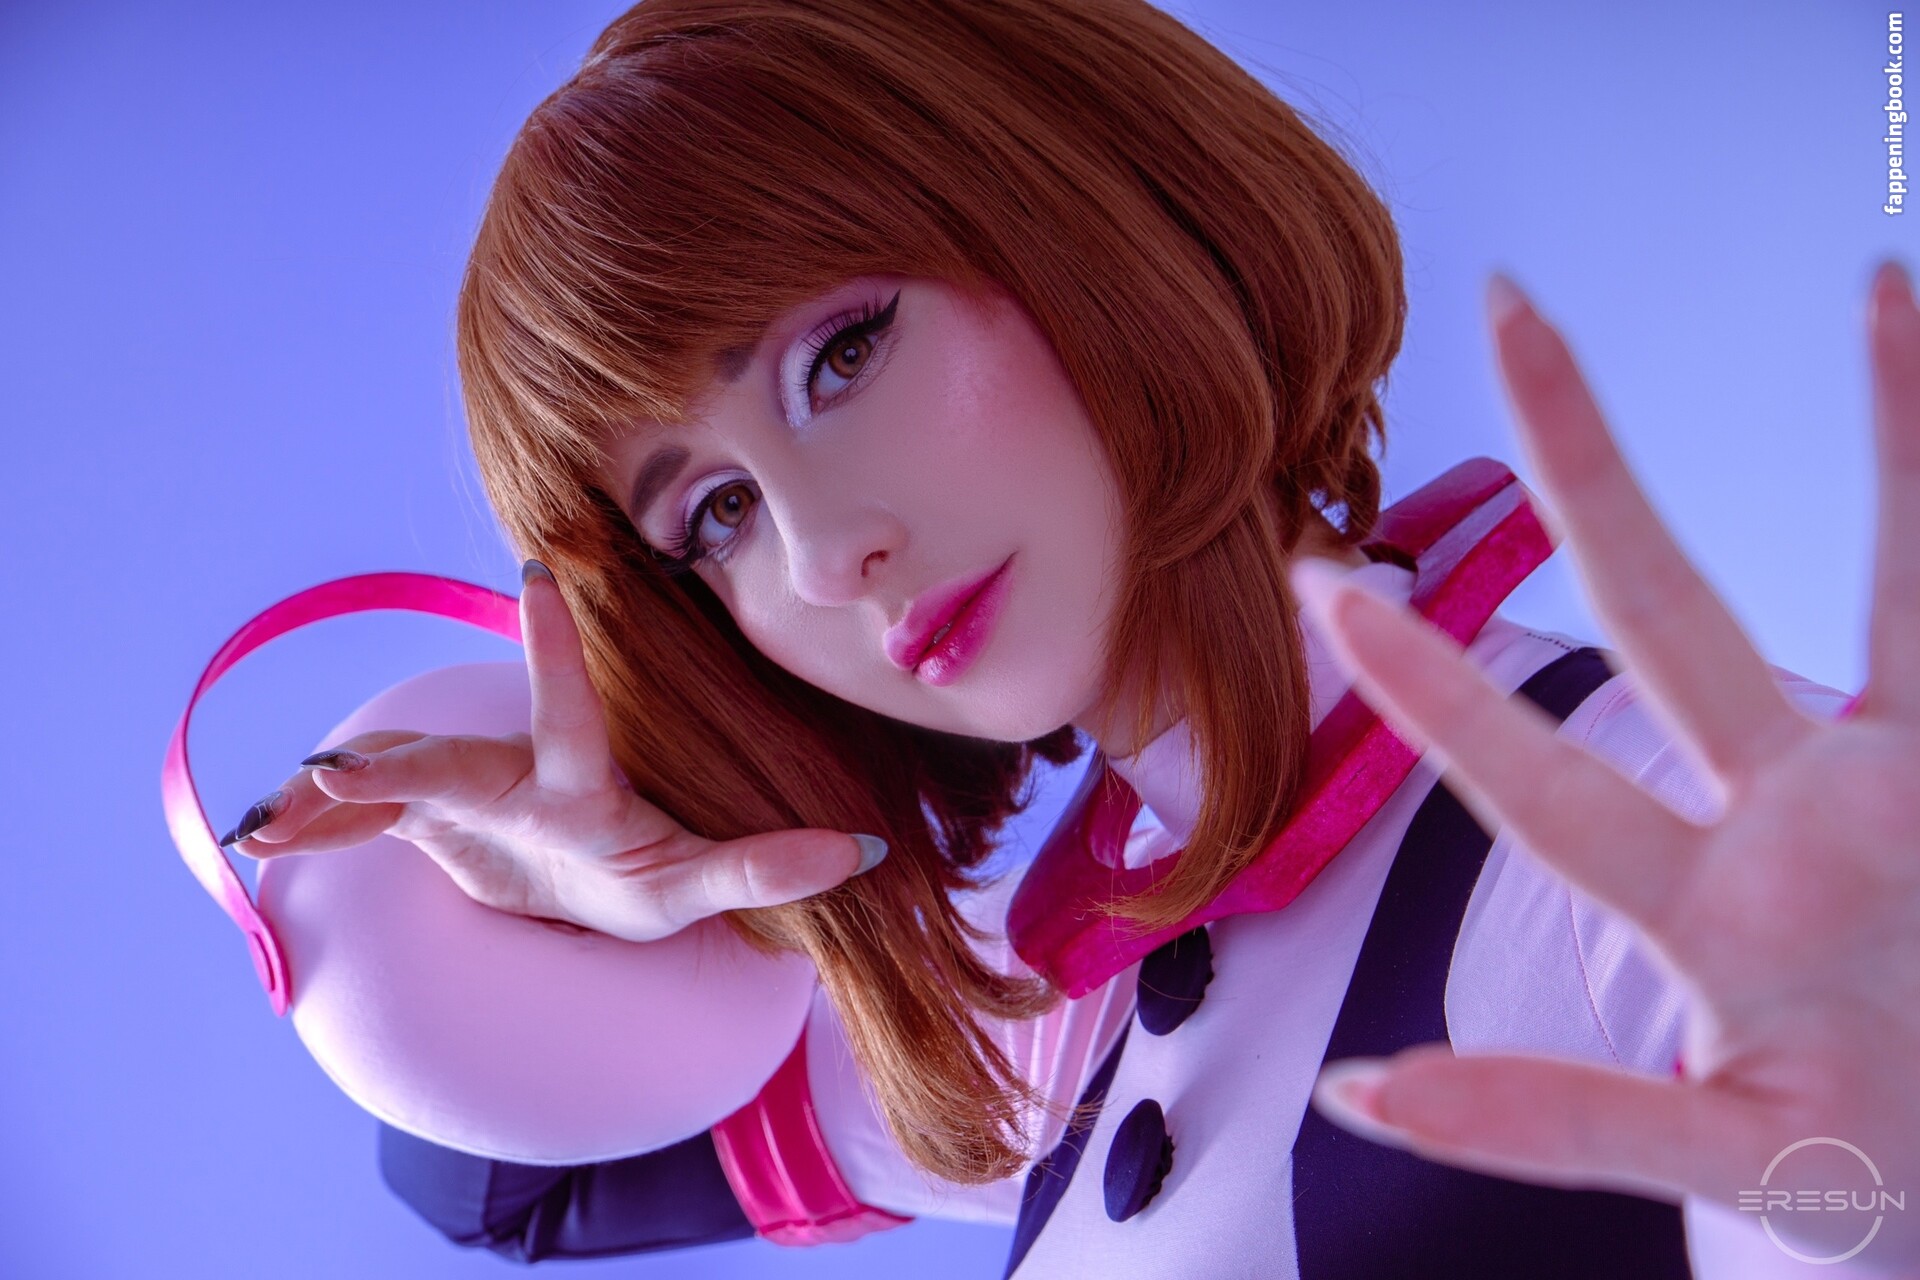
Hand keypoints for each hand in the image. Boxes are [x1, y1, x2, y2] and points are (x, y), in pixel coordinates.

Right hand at [225, 561, 886, 941]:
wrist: (576, 884)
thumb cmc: (642, 875)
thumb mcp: (698, 885)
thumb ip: (768, 867)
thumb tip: (867, 855)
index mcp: (577, 782)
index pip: (570, 713)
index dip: (556, 650)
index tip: (539, 571)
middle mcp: (510, 775)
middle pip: (449, 764)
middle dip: (399, 763)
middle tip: (341, 765)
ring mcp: (460, 797)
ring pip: (387, 790)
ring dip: (332, 800)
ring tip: (276, 814)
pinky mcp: (422, 823)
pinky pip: (359, 823)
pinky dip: (312, 827)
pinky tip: (263, 837)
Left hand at [1294, 263, 1919, 1266]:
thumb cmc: (1893, 1179)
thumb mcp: (1742, 1161)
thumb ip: (1554, 1123)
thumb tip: (1362, 1095)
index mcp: (1706, 907)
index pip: (1544, 779)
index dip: (1440, 693)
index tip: (1324, 591)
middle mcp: (1792, 814)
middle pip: (1669, 606)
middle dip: (1589, 463)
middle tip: (1507, 303)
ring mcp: (1905, 783)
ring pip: (1893, 583)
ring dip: (1894, 434)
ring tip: (1883, 285)